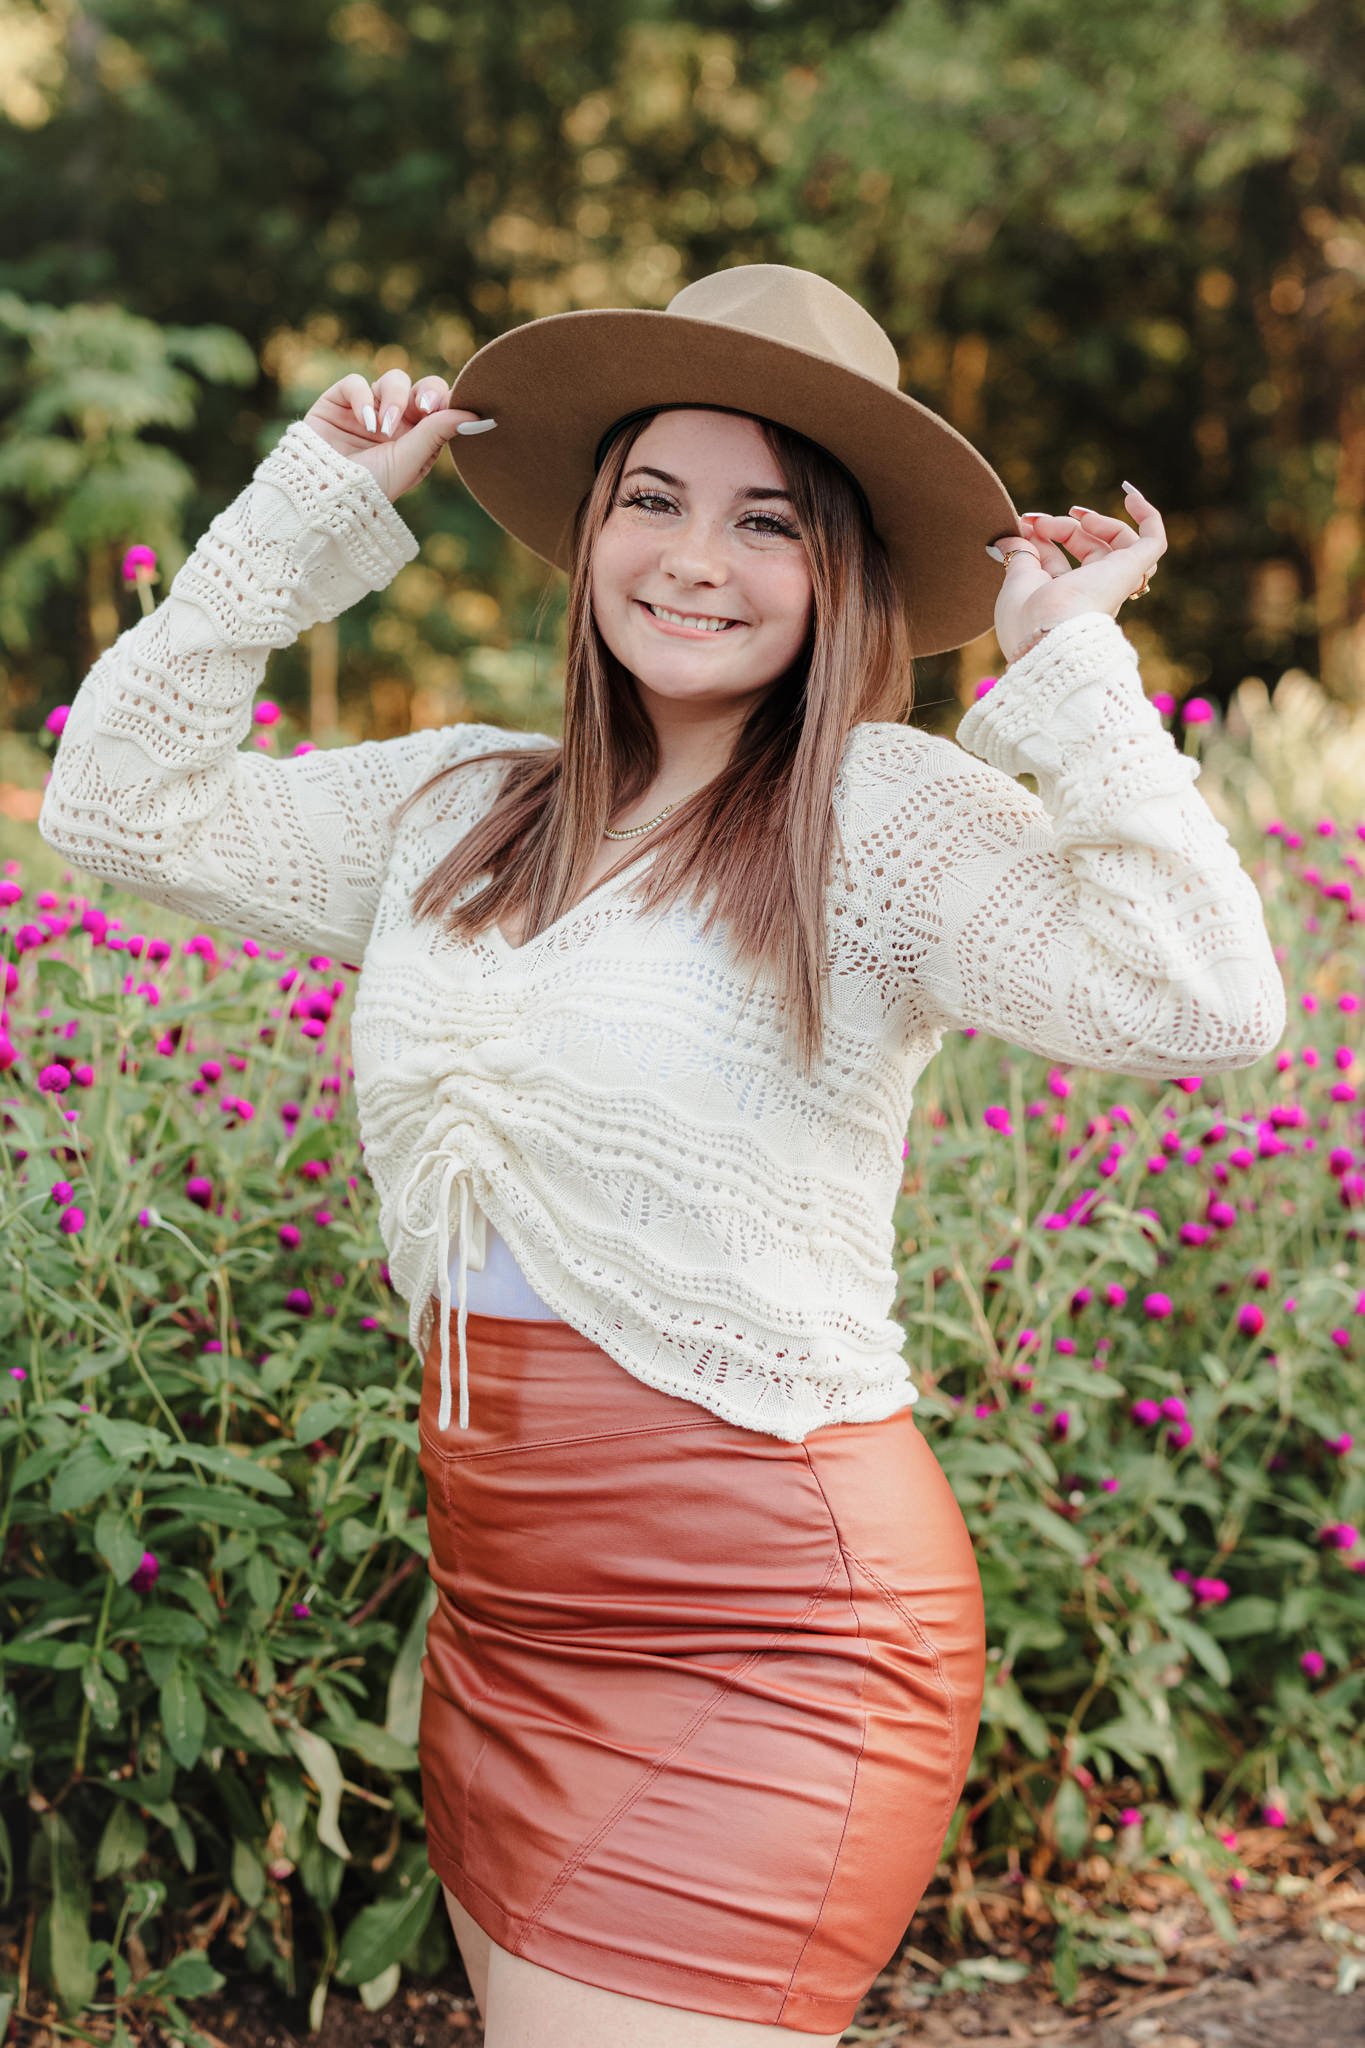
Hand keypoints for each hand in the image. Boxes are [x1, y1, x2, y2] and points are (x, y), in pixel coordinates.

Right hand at [302, 370, 494, 504]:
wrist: (322, 496)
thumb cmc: (370, 488)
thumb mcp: (410, 460)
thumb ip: (438, 432)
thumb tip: (475, 415)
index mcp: (418, 437)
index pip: (440, 405)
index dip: (444, 399)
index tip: (442, 408)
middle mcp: (396, 421)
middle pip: (422, 387)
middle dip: (426, 393)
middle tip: (424, 408)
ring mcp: (368, 409)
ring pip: (393, 380)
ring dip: (395, 399)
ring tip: (384, 429)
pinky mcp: (339, 401)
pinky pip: (356, 383)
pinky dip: (363, 399)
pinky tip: (366, 423)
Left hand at [989, 483, 1166, 664]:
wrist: (1047, 635)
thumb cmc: (1028, 618)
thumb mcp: (1017, 582)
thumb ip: (1019, 556)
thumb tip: (1009, 538)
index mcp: (1064, 603)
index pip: (1059, 564)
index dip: (1044, 538)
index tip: (1024, 523)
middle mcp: (1092, 595)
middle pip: (1089, 551)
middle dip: (1063, 528)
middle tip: (1038, 521)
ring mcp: (1114, 583)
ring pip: (1119, 546)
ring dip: (1098, 523)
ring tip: (1077, 514)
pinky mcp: (1130, 571)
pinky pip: (1153, 542)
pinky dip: (1147, 517)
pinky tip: (1130, 494)